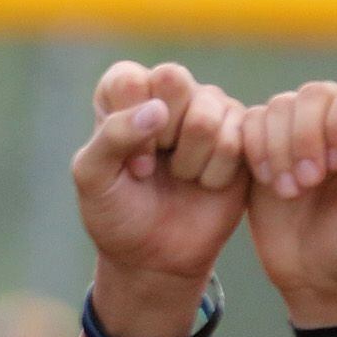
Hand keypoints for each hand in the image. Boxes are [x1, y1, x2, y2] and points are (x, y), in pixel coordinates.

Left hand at [71, 61, 250, 336]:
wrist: (157, 257)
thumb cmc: (119, 212)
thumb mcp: (93, 178)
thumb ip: (111, 136)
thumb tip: (158, 110)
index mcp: (126, 90)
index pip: (131, 82)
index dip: (130, 129)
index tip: (130, 165)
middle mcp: (169, 90)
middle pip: (174, 79)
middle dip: (163, 136)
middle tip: (157, 165)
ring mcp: (210, 108)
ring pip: (207, 116)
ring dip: (189, 163)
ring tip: (181, 178)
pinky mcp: (242, 133)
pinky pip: (237, 140)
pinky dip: (216, 175)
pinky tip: (206, 185)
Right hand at [241, 76, 336, 327]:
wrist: (316, 275)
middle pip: (313, 94)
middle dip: (306, 138)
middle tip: (310, 184)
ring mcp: (297, 129)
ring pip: (279, 106)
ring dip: (279, 149)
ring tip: (291, 191)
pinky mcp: (263, 144)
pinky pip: (250, 123)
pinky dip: (255, 152)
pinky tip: (270, 184)